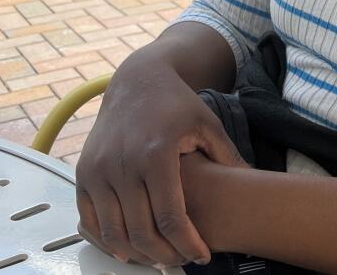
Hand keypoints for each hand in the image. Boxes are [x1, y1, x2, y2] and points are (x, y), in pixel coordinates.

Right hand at [75, 58, 249, 267]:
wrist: (138, 80)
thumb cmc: (177, 103)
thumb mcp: (208, 125)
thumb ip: (228, 158)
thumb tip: (253, 183)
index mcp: (156, 153)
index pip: (170, 216)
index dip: (187, 243)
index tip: (201, 256)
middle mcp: (122, 163)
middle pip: (141, 231)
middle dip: (164, 255)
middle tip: (181, 260)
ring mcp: (98, 169)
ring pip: (113, 232)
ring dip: (136, 253)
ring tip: (158, 257)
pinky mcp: (83, 172)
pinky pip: (89, 220)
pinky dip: (106, 240)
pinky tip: (128, 247)